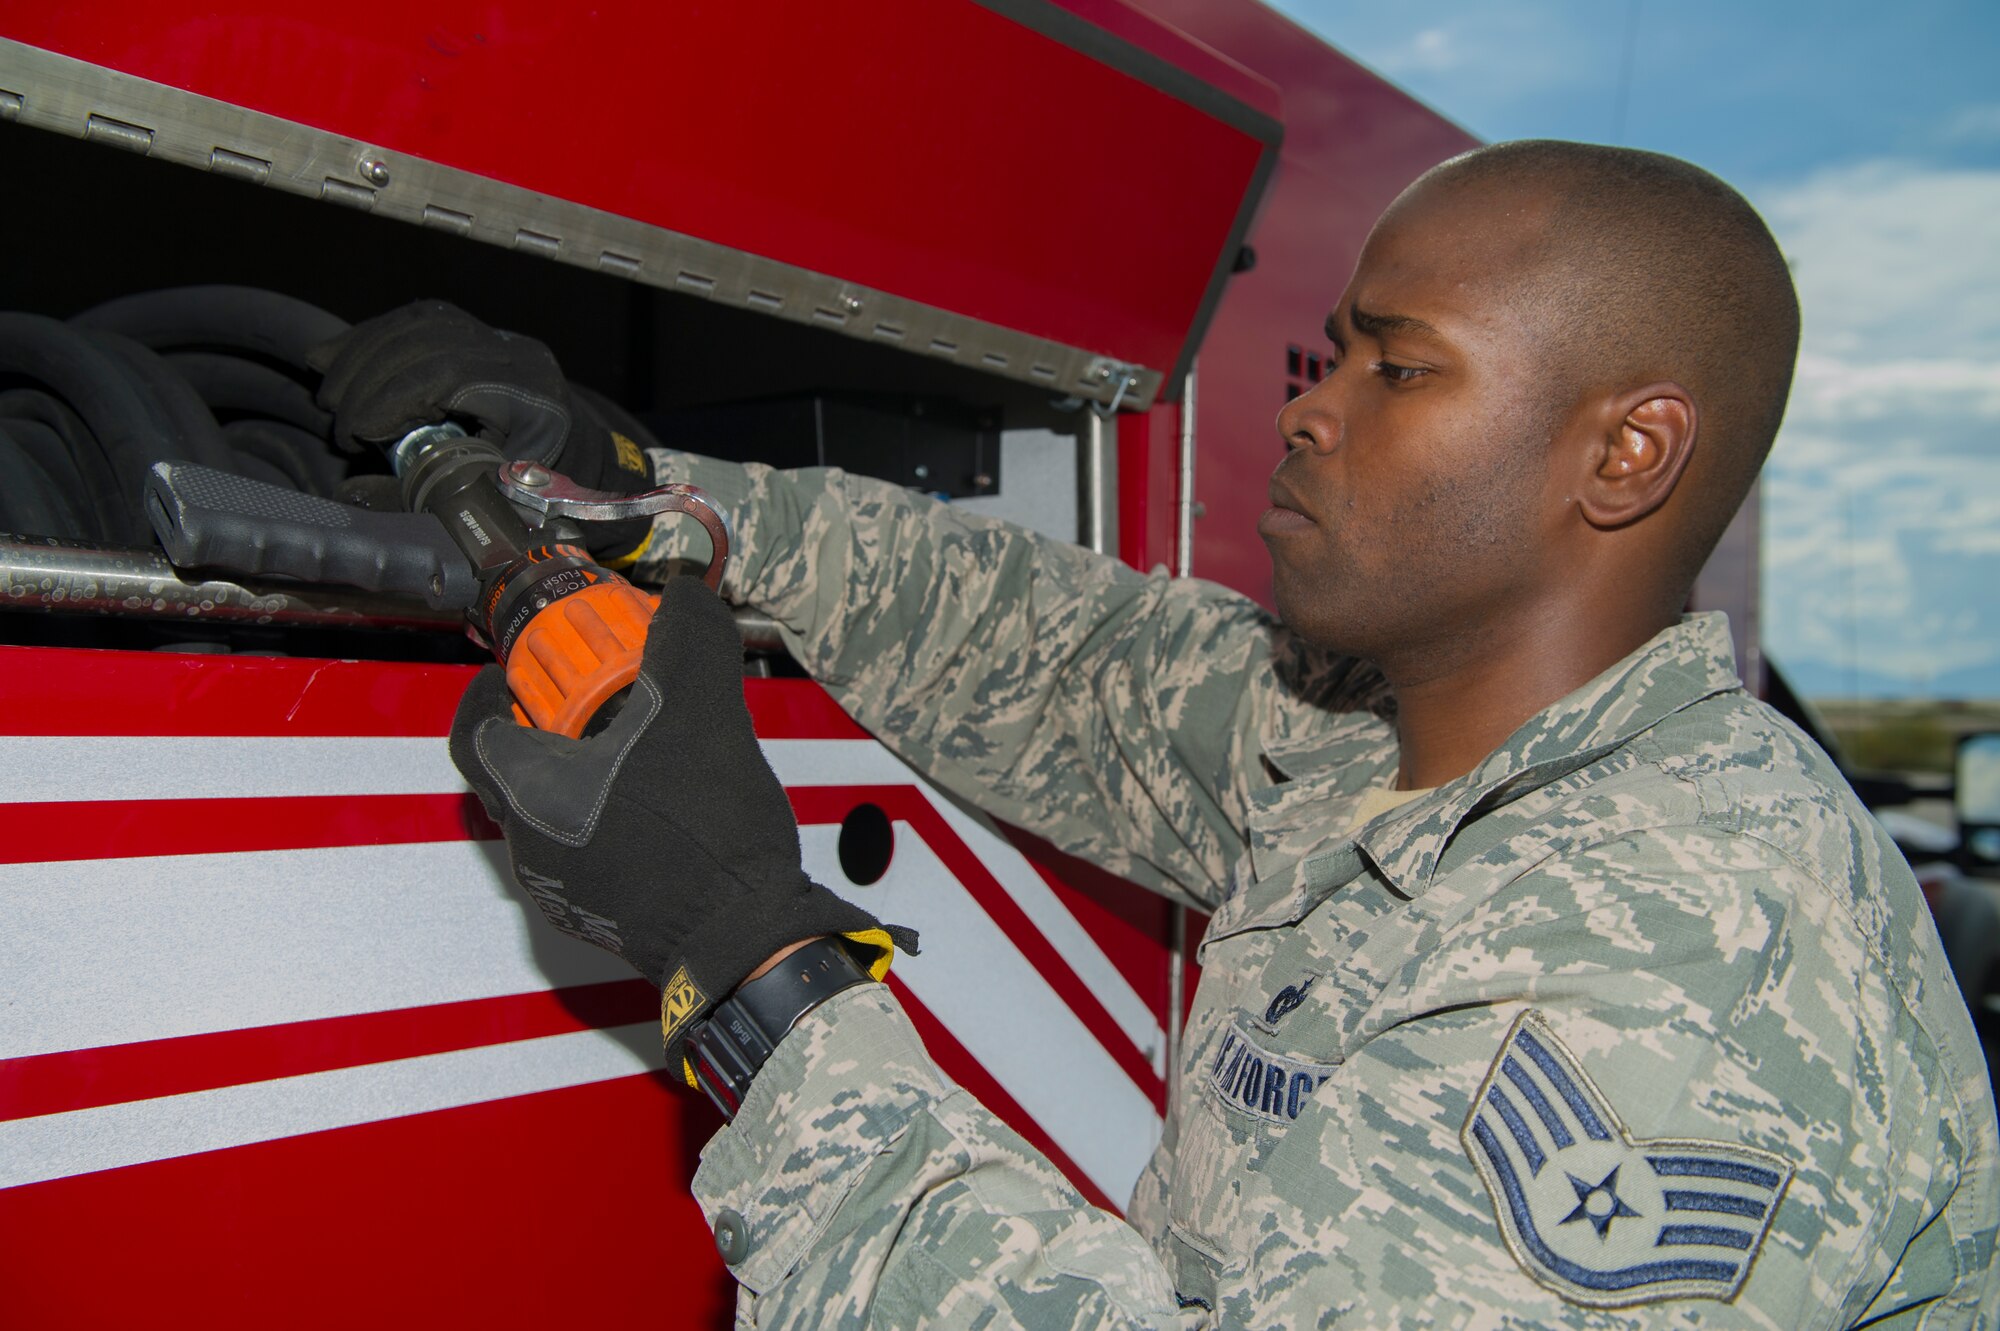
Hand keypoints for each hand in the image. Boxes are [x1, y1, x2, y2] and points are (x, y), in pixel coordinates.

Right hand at [308, 300, 652, 495]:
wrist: (571, 451)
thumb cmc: (537, 484)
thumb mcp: (495, 501)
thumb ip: (436, 498)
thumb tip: (357, 495)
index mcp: (532, 398)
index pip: (448, 378)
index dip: (392, 399)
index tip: (355, 432)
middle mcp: (518, 357)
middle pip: (427, 347)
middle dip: (368, 380)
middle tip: (336, 419)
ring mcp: (498, 337)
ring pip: (417, 326)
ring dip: (361, 355)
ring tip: (328, 393)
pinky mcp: (476, 328)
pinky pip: (416, 318)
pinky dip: (370, 336)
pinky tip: (333, 355)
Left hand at [448, 577, 914, 1070]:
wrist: (746, 939)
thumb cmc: (702, 837)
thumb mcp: (702, 714)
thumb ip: (689, 643)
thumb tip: (687, 596)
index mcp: (532, 796)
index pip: (474, 735)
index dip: (488, 693)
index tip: (514, 668)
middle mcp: (534, 850)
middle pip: (513, 773)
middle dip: (545, 725)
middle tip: (585, 693)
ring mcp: (568, 891)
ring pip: (553, 813)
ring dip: (581, 771)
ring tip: (636, 739)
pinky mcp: (606, 916)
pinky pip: (589, 847)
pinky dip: (610, 812)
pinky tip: (664, 795)